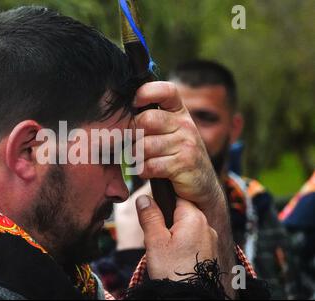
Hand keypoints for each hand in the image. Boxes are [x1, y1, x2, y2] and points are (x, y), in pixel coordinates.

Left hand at [130, 81, 222, 211]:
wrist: (201, 186)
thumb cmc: (174, 156)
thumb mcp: (167, 133)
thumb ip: (150, 120)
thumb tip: (121, 114)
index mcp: (179, 112)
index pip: (165, 91)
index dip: (146, 92)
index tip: (134, 103)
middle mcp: (185, 124)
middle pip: (146, 120)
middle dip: (133, 135)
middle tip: (135, 146)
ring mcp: (187, 143)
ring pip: (145, 145)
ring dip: (137, 157)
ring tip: (143, 160)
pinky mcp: (184, 163)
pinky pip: (151, 165)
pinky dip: (144, 170)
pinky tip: (148, 171)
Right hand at [136, 195, 217, 280]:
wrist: (191, 297)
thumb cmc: (173, 271)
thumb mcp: (155, 241)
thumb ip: (150, 217)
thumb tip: (144, 198)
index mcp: (194, 217)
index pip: (175, 197)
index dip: (160, 205)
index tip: (152, 218)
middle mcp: (207, 226)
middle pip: (181, 213)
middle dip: (166, 223)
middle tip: (156, 240)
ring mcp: (211, 240)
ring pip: (187, 228)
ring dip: (174, 236)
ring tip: (165, 253)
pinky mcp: (211, 253)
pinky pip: (194, 241)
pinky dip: (183, 246)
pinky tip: (175, 259)